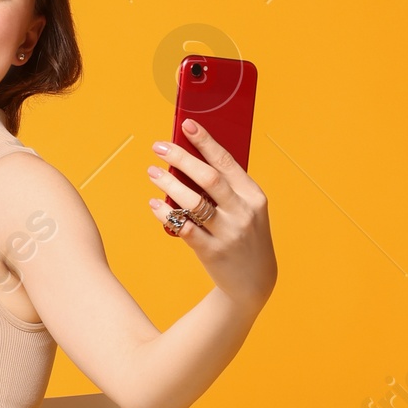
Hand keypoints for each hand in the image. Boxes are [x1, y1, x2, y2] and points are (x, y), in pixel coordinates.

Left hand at [148, 118, 276, 311]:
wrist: (255, 283)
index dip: (205, 141)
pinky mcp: (213, 252)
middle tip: (159, 146)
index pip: (227, 161)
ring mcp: (229, 233)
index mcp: (253, 195)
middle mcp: (243, 212)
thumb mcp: (248, 211)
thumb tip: (191, 161)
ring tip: (152, 172)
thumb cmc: (245, 238)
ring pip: (194, 202)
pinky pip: (185, 229)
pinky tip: (154, 204)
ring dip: (169, 184)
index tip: (186, 124)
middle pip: (209, 178)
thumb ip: (228, 189)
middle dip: (181, 158)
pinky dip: (167, 214)